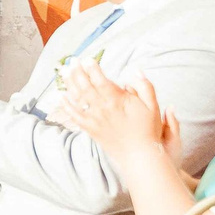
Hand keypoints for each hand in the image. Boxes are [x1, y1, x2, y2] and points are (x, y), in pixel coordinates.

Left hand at [55, 62, 179, 158]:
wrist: (139, 155)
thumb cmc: (148, 129)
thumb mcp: (152, 105)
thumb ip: (144, 86)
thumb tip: (136, 71)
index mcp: (117, 101)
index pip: (100, 80)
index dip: (92, 69)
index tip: (88, 59)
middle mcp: (102, 109)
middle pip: (85, 87)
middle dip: (77, 72)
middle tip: (71, 61)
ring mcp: (94, 119)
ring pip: (77, 99)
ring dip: (69, 84)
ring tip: (64, 72)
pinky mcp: (90, 129)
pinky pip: (75, 116)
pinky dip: (67, 106)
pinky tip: (61, 97)